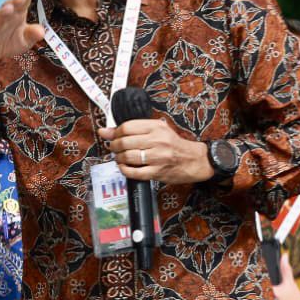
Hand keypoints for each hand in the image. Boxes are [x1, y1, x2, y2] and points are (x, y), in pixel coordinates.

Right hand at [0, 0, 44, 89]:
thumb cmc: (8, 42)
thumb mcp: (24, 40)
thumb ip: (32, 34)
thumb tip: (42, 32)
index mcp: (15, 16)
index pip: (21, 4)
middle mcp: (2, 19)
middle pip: (8, 9)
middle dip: (14, 2)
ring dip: (1, 14)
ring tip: (8, 9)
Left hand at [98, 120, 213, 184]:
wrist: (196, 160)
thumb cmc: (174, 145)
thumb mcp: (157, 131)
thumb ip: (132, 130)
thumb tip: (104, 131)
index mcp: (157, 127)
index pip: (127, 127)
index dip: (115, 133)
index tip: (113, 136)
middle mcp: (157, 141)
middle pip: (125, 142)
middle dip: (114, 146)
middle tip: (114, 148)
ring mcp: (158, 157)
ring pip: (127, 157)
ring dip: (119, 158)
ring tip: (120, 157)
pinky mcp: (158, 172)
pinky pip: (134, 172)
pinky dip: (125, 170)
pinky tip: (125, 167)